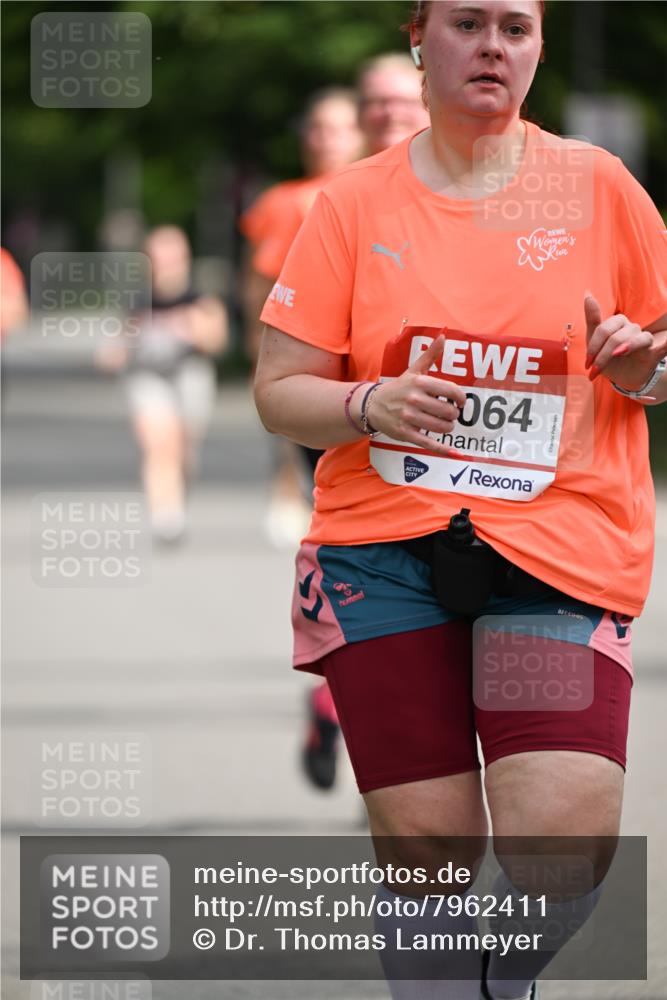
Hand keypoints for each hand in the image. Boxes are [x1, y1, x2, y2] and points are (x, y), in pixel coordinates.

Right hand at [366, 335, 466, 454]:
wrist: (372, 405)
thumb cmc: (398, 388)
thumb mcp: (413, 371)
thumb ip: (430, 355)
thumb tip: (443, 337)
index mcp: (419, 383)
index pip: (451, 391)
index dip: (460, 398)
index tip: (460, 402)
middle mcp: (414, 399)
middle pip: (448, 411)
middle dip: (452, 415)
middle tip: (448, 414)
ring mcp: (409, 418)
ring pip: (441, 427)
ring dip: (447, 427)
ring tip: (443, 424)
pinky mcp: (405, 434)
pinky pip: (429, 443)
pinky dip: (443, 450)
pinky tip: (455, 453)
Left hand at [584, 293, 666, 388]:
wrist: (622, 377)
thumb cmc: (609, 357)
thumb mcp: (595, 341)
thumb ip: (593, 318)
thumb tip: (588, 293)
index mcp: (618, 323)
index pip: (605, 329)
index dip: (594, 346)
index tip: (587, 364)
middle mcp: (633, 329)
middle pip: (618, 336)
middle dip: (604, 355)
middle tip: (594, 370)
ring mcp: (645, 340)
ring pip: (640, 339)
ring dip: (627, 348)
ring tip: (617, 356)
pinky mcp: (655, 353)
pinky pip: (666, 344)